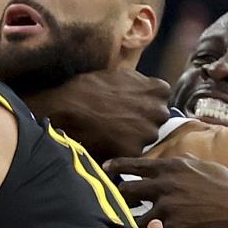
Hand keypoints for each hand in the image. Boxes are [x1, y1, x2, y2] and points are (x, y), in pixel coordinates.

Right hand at [27, 69, 171, 161]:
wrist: (66, 108)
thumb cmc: (88, 88)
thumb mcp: (119, 75)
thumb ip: (140, 84)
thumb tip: (146, 89)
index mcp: (158, 91)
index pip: (161, 99)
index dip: (145, 103)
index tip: (133, 105)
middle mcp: (159, 112)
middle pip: (156, 120)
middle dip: (142, 120)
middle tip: (120, 120)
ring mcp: (148, 134)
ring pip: (145, 138)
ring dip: (133, 137)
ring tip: (111, 132)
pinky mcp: (135, 152)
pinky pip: (132, 153)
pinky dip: (122, 150)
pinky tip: (107, 142)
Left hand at [104, 155, 227, 227]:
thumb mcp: (207, 166)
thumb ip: (187, 162)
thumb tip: (178, 155)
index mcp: (172, 166)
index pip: (135, 164)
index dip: (117, 166)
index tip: (105, 168)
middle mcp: (165, 184)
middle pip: (126, 191)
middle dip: (118, 199)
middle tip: (115, 205)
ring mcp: (167, 207)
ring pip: (134, 217)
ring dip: (129, 223)